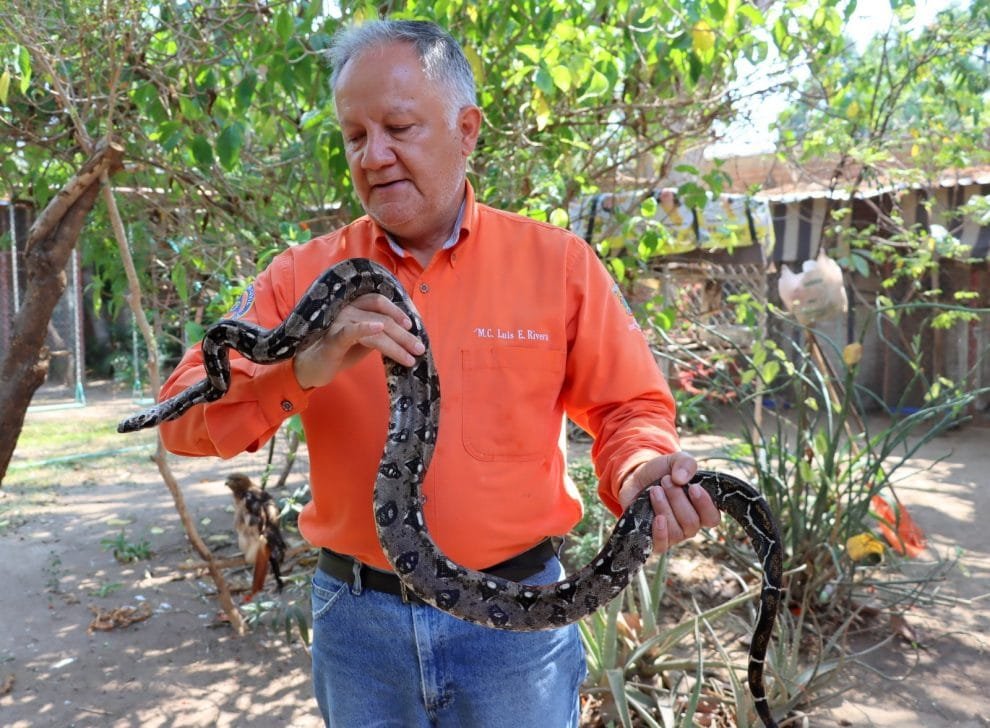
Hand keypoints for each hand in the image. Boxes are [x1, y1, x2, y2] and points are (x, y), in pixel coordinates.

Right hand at [292, 293, 424, 388]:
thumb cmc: (339, 352)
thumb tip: (406, 335)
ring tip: (411, 357)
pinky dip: (365, 327)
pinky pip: (350, 331)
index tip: (413, 326)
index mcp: (354, 306)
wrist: (311, 368)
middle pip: (382, 316)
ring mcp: (339, 322)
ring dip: (396, 344)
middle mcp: (347, 309)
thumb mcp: (364, 340)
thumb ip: (380, 333)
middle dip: (404, 334)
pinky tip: (379, 328)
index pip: (379, 301)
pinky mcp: (333, 339)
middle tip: (419, 348)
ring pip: (374, 328)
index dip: (398, 311)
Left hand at [616, 452, 719, 553]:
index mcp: (701, 510)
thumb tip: (682, 479)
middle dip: (677, 499)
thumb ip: (685, 463)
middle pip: (691, 522)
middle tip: (665, 481)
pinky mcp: (655, 540)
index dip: (705, 505)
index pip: (712, 518)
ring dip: (664, 507)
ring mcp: (673, 535)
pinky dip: (660, 532)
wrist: (635, 478)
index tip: (693, 487)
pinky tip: (656, 518)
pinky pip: (662, 545)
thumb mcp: (675, 461)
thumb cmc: (660, 472)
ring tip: (654, 490)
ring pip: (675, 530)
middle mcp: (689, 525)